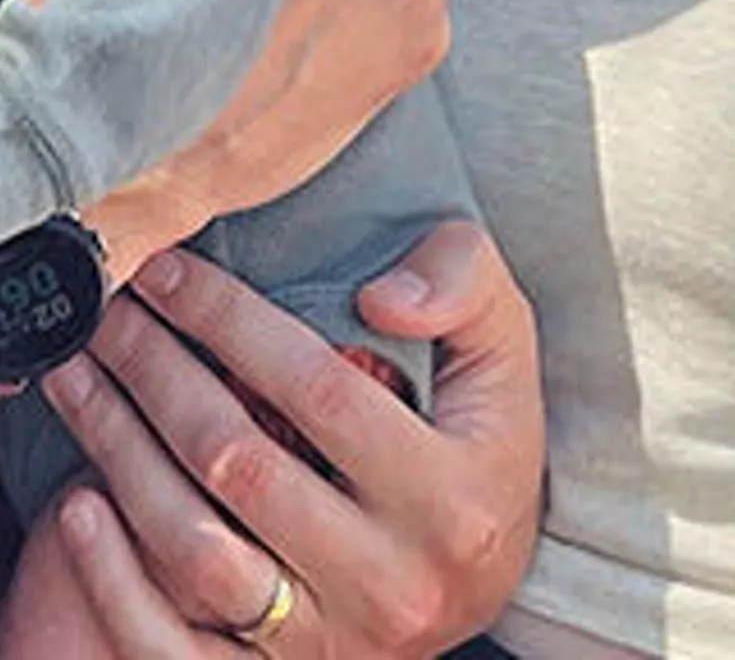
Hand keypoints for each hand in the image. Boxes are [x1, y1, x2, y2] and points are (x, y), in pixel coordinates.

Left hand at [36, 223, 542, 655]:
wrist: (486, 573)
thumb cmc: (480, 435)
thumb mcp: (502, 344)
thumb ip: (462, 282)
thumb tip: (380, 297)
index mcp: (449, 494)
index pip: (316, 387)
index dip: (230, 320)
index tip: (169, 269)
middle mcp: (389, 580)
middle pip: (238, 462)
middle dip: (157, 369)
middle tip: (110, 309)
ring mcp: (329, 640)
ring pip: (196, 551)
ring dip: (120, 453)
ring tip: (81, 377)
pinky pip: (177, 649)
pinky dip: (116, 582)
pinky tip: (81, 503)